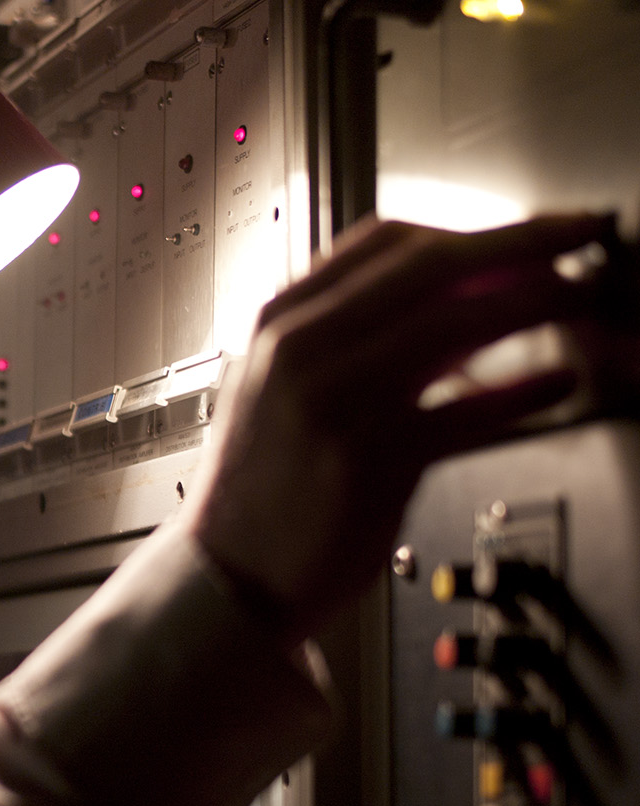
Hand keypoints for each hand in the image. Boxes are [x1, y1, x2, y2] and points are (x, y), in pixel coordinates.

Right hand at [188, 213, 615, 642]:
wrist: (225, 577)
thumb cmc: (260, 490)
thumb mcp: (286, 390)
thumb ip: (360, 342)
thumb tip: (462, 305)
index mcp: (279, 323)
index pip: (386, 240)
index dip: (471, 227)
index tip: (526, 230)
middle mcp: (301, 352)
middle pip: (430, 265)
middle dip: (522, 242)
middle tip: (579, 237)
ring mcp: (333, 404)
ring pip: (455, 324)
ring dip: (534, 303)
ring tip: (580, 302)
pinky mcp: (369, 463)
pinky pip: (466, 414)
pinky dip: (521, 394)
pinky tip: (557, 384)